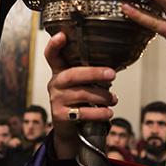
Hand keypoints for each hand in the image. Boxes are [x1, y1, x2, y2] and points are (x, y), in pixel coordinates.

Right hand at [45, 32, 116, 159]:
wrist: (69, 130)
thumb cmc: (79, 102)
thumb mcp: (80, 85)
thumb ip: (89, 74)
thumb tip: (113, 66)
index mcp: (59, 72)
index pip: (52, 56)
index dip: (54, 45)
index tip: (62, 35)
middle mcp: (55, 85)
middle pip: (71, 75)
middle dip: (93, 73)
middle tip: (112, 74)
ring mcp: (57, 100)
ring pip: (80, 94)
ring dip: (101, 96)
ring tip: (113, 99)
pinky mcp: (61, 116)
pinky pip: (82, 113)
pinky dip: (98, 113)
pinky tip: (108, 113)